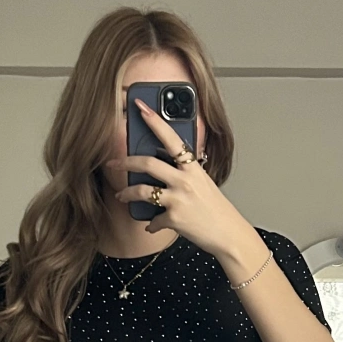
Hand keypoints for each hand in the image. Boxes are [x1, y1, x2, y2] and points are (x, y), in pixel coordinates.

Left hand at [104, 97, 252, 260]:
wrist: (229, 234)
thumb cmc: (216, 209)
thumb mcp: (203, 182)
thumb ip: (184, 172)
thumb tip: (163, 167)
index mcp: (193, 167)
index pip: (171, 138)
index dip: (154, 121)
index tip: (140, 107)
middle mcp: (185, 180)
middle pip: (148, 163)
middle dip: (125, 162)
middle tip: (113, 163)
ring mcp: (178, 199)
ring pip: (142, 190)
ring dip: (127, 193)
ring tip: (121, 195)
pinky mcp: (174, 218)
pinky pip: (153, 220)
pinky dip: (151, 225)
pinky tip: (151, 225)